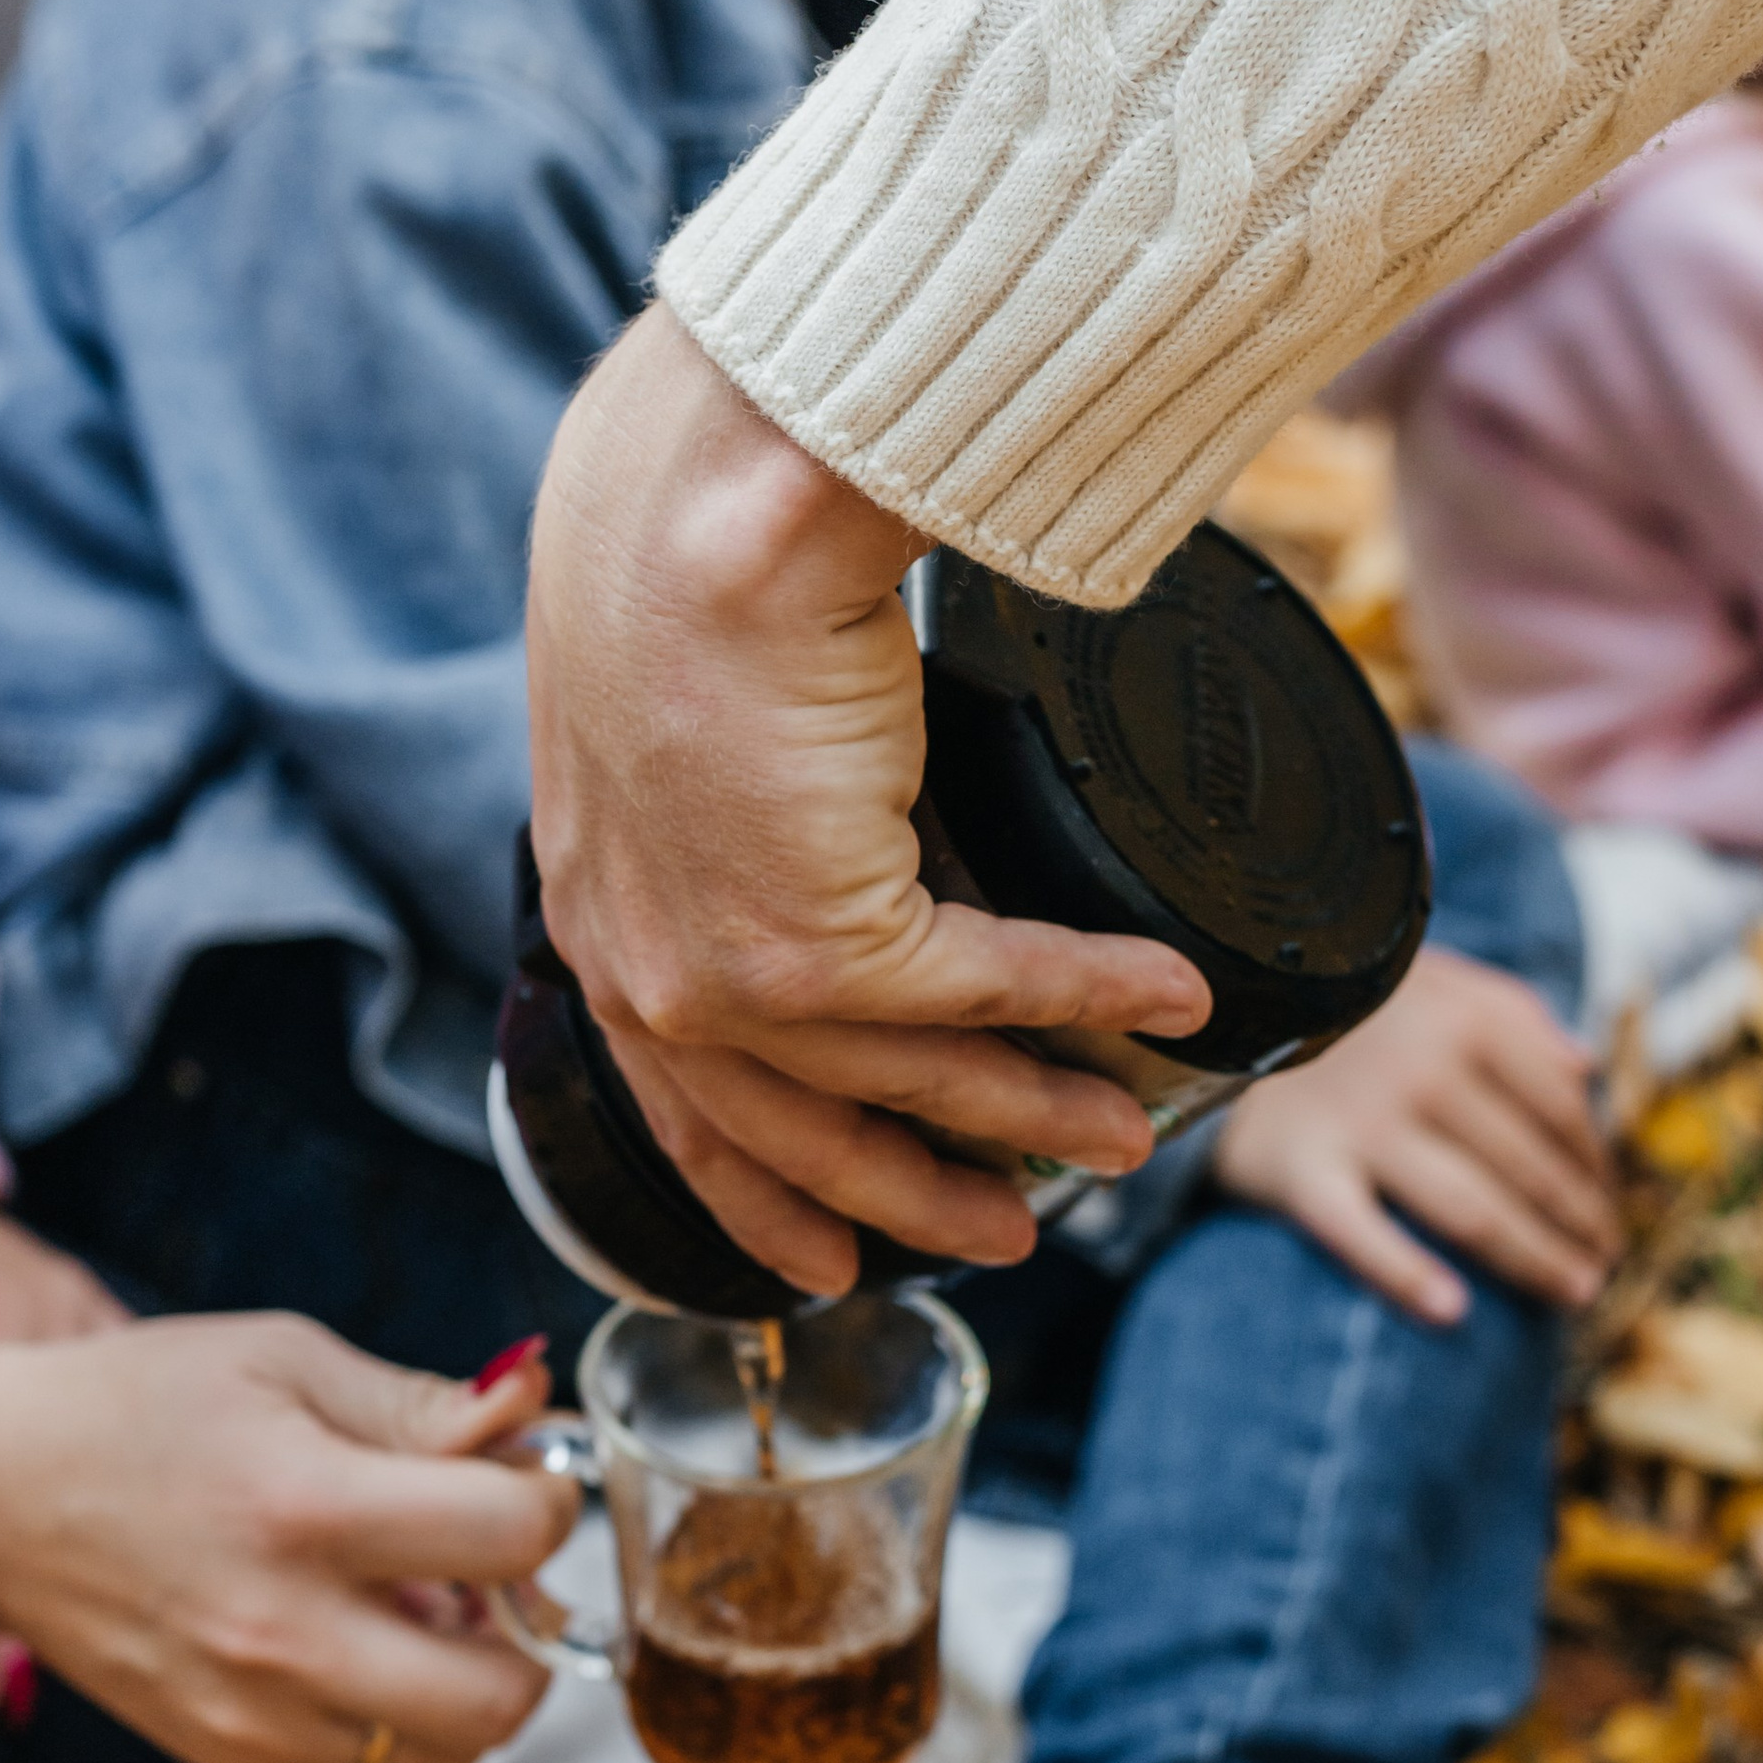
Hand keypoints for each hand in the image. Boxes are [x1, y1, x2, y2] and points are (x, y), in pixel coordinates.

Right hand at [0, 1315, 576, 1762]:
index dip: (547, 1499)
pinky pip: (368, 1754)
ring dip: (468, 1677)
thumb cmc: (136, 1410)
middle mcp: (281, 1632)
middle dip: (533, 1629)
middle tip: (497, 1569)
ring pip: (447, 1746)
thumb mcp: (282, 1361)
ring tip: (419, 1597)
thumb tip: (533, 1418)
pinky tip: (349, 1627)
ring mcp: (253, 1712)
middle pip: (503, 1697)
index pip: (510, 1538)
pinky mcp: (229, 1754)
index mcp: (302, 1507)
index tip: (522, 1476)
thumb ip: (421, 1404)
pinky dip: (391, 1702)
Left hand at [526, 303, 1210, 1297]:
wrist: (707, 507)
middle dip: (913, 1194)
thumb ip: (734, 795)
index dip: (760, 1190)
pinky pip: (987, 990)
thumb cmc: (685, 554)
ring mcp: (725, 971)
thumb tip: (834, 792)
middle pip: (797, 1128)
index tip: (819, 1256)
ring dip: (1033, 1112)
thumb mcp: (675, 706)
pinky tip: (1166, 999)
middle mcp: (643, 968)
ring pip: (906, 1078)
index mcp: (597, 918)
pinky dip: (1090, 994)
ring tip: (1123, 1136)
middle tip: (1006, 1236)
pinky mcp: (821, 942)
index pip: (680, 1102)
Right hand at [1213, 944, 1616, 1324]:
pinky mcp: (1304, 1172)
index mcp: (1466, 1020)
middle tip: (1602, 1267)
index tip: (1609, 1207)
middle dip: (1579, 1223)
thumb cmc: (1344, 1015)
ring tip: (1573, 1295)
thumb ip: (1511, 1013)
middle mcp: (1422, 1068)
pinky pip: (1362, 1234)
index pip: (1561, 1109)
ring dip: (1535, 1258)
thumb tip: (1587, 1070)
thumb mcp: (1430, 982)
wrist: (1216, 1022)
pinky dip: (1405, 1274)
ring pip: (1473, 1208)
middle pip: (1528, 1166)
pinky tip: (1453, 1311)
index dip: (1596, 1166)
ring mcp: (1362, 1123)